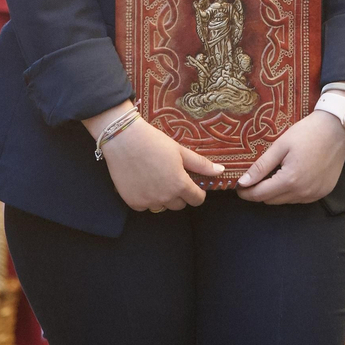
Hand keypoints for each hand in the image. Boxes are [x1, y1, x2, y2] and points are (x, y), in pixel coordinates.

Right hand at [89, 107, 223, 211]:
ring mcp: (148, 201)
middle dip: (178, 193)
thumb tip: (221, 171)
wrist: (123, 138)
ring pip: (162, 206)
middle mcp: (165, 197)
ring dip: (161, 196)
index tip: (190, 183)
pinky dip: (145, 197)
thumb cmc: (154, 141)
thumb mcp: (180, 151)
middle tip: (169, 175)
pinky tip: (142, 180)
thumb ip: (201, 164)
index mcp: (180, 185)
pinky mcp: (133, 203)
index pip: (197, 199)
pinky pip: (145, 206)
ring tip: (154, 176)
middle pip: (180, 204)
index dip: (196, 191)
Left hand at [236, 110, 344, 203]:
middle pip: (272, 201)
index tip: (238, 187)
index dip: (246, 193)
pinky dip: (291, 191)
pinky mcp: (323, 192)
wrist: (337, 129)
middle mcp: (303, 193)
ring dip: (276, 192)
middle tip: (254, 177)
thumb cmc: (307, 133)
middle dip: (260, 192)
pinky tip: (291, 176)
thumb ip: (261, 167)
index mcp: (290, 180)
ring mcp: (315, 194)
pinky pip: (300, 198)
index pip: (260, 195)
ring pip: (286, 201)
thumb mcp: (280, 146)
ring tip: (274, 173)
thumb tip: (243, 182)